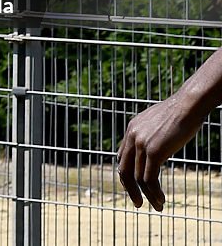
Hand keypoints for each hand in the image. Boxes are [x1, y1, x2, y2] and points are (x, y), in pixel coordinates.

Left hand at [117, 94, 203, 210]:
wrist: (188, 105)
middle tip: (139, 203)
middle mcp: (132, 136)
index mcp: (132, 129)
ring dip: (147, 195)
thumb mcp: (160, 123)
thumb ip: (152, 134)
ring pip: (137, 178)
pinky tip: (161, 199)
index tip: (135, 187)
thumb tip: (156, 145)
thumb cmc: (181, 113)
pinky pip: (149, 178)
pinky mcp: (153, 151)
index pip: (122, 157)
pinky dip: (154, 192)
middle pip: (124, 169)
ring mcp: (141, 144)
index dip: (127, 174)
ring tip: (158, 206)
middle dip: (130, 189)